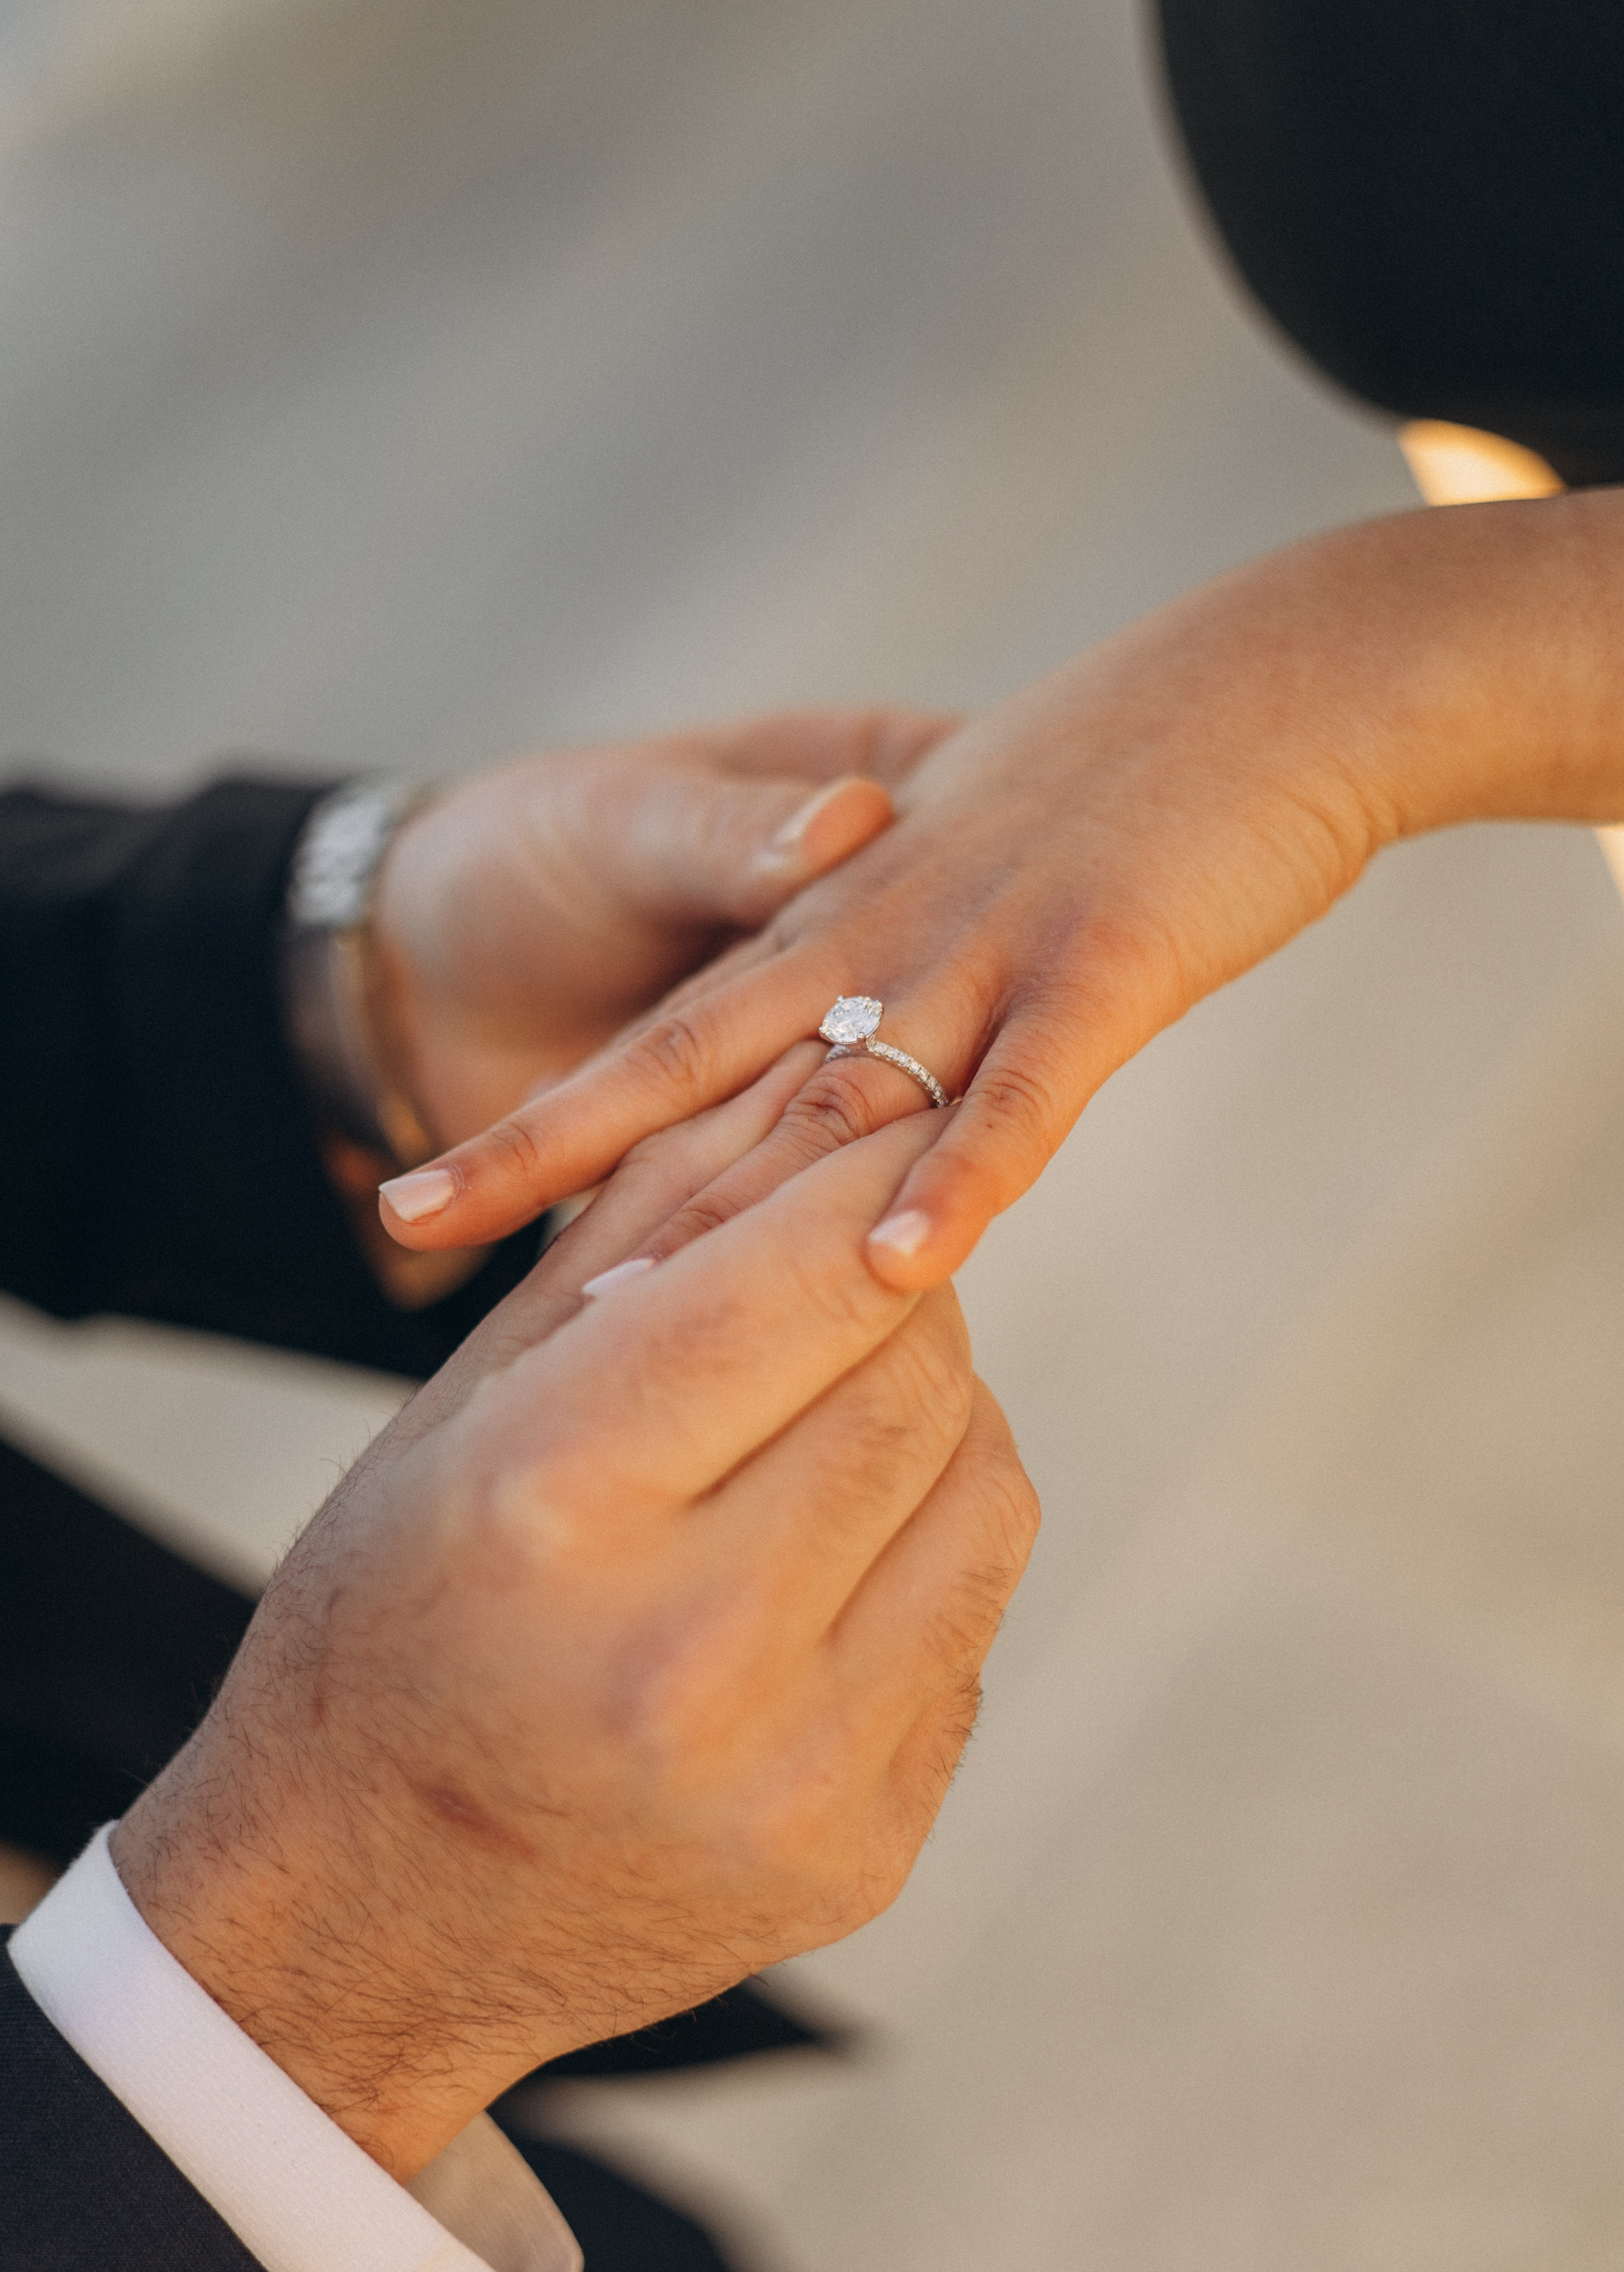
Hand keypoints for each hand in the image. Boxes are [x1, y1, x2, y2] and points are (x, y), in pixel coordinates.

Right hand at [112, 1066, 1037, 2181]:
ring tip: (818, 1423)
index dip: (866, 1178)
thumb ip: (643, 1230)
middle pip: (920, 1373)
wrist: (358, 1924)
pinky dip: (922, 1552)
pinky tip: (818, 1565)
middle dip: (901, 1293)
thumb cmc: (386, 1623)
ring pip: (987, 1486)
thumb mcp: (463, 1407)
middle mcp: (689, 1652)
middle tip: (837, 1282)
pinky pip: (970, 1625)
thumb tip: (816, 1077)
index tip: (882, 1129)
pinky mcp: (863, 1857)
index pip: (807, 1276)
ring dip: (931, 1415)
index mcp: (555, 1507)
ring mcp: (795, 1776)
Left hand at [376, 492, 1623, 1280]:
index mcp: (842, 916)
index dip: (555, 1120)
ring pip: (829, 1094)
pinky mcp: (1107, 961)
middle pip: (693, 1062)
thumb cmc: (1142, 787)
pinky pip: (1024, 1091)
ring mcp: (987, 945)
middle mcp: (881, 932)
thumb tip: (852, 1141)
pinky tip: (895, 1269)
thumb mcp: (983, 882)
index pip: (674, 1036)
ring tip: (603, 1310)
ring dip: (721, 1206)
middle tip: (413, 1228)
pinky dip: (960, 1175)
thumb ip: (904, 997)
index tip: (436, 1198)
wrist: (1285, 674)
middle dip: (555, 1150)